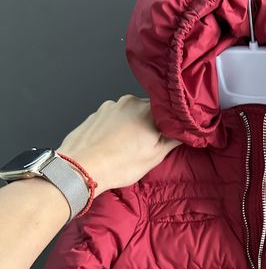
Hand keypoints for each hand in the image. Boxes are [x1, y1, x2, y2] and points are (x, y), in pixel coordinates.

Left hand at [56, 94, 180, 195]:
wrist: (80, 167)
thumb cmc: (118, 164)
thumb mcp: (154, 157)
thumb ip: (172, 140)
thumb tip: (183, 132)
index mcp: (149, 110)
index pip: (169, 110)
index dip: (171, 123)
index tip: (170, 134)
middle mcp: (130, 102)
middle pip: (148, 110)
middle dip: (150, 125)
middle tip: (147, 145)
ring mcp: (111, 106)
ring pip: (129, 114)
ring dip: (132, 126)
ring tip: (126, 148)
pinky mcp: (96, 113)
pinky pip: (113, 118)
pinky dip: (116, 129)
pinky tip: (112, 145)